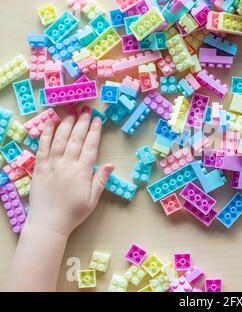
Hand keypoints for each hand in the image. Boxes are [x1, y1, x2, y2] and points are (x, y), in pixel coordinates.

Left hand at [27, 106, 113, 236]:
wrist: (49, 223)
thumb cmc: (74, 212)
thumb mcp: (93, 199)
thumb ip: (100, 180)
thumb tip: (111, 164)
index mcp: (82, 172)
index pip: (90, 147)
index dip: (95, 132)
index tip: (98, 120)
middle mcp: (67, 165)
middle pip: (76, 139)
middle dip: (83, 123)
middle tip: (87, 109)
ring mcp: (52, 164)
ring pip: (60, 139)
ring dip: (67, 124)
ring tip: (72, 113)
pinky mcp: (39, 167)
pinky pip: (42, 147)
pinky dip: (46, 134)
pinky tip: (51, 123)